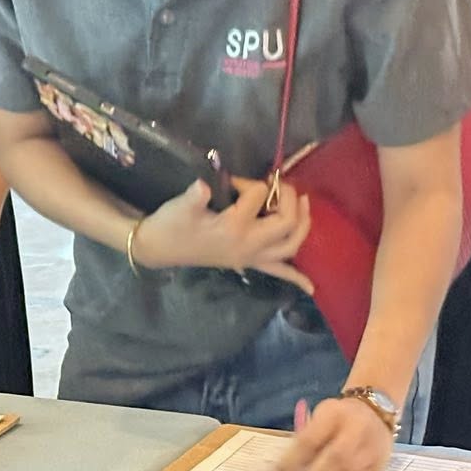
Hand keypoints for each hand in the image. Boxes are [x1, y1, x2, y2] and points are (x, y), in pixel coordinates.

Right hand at [133, 175, 313, 292]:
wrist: (158, 248)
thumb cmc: (170, 224)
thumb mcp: (180, 206)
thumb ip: (195, 196)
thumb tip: (204, 186)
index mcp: (234, 228)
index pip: (258, 196)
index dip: (249, 183)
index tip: (232, 182)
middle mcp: (249, 246)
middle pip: (287, 223)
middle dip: (290, 200)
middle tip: (281, 185)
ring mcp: (250, 258)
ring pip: (290, 246)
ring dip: (303, 226)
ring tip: (304, 206)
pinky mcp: (247, 263)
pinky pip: (278, 273)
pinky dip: (296, 279)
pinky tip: (312, 288)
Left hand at [267, 395, 392, 470]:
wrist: (375, 412)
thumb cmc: (339, 417)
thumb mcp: (320, 416)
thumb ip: (305, 438)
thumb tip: (284, 469)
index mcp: (335, 414)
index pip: (310, 440)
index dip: (290, 460)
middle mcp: (357, 431)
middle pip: (333, 459)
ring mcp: (370, 452)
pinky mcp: (376, 470)